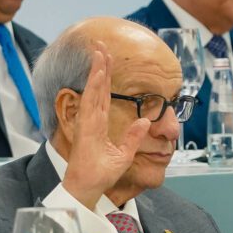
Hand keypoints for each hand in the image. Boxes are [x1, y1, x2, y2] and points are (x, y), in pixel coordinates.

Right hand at [54, 46, 150, 208]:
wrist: (88, 188)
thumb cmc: (100, 174)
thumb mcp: (124, 155)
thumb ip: (133, 137)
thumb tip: (146, 121)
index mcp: (98, 124)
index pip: (103, 94)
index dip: (104, 76)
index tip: (106, 58)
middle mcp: (91, 119)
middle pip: (97, 86)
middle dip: (99, 65)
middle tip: (101, 44)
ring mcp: (88, 121)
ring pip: (94, 89)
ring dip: (97, 69)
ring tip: (100, 50)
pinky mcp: (86, 127)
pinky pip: (91, 102)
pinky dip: (94, 86)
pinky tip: (98, 71)